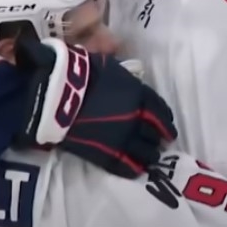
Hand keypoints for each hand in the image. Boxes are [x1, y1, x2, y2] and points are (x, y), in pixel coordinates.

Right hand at [14, 37, 176, 177]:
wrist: (59, 95)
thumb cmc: (80, 73)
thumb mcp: (106, 64)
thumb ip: (120, 72)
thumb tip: (120, 56)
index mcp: (139, 94)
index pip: (160, 110)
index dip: (165, 120)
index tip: (166, 125)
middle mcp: (137, 117)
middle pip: (156, 133)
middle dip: (159, 138)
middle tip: (160, 142)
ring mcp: (123, 137)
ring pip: (146, 152)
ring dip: (150, 154)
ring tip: (150, 157)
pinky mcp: (107, 153)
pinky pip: (126, 165)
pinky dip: (133, 168)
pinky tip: (136, 169)